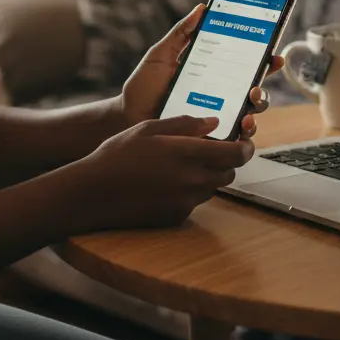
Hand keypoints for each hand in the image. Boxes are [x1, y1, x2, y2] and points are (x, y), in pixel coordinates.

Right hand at [74, 114, 253, 229]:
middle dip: (225, 161)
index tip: (244, 143)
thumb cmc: (118, 154)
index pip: (236, 154)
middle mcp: (192, 180)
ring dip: (207, 175)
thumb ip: (185, 124)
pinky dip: (190, 191)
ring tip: (181, 164)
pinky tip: (166, 182)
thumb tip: (213, 122)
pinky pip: (194, 202)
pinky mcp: (176, 217)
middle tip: (209, 150)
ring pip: (212, 187)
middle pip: (228, 173)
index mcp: (188, 154)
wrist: (93, 193)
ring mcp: (185, 202)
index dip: (245, 148)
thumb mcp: (149, 128)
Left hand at [119, 4, 284, 137]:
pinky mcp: (211, 138)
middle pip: (254, 87)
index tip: (272, 50)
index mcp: (212, 73)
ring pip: (251, 112)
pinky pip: (236, 138)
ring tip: (252, 98)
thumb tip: (202, 8)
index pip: (243, 64)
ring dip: (259, 105)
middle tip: (262, 75)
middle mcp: (219, 95)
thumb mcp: (161, 54)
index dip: (263, 57)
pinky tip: (242, 122)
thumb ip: (181, 33)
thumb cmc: (143, 86)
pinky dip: (245, 130)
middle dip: (265, 80)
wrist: (127, 116)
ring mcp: (217, 117)